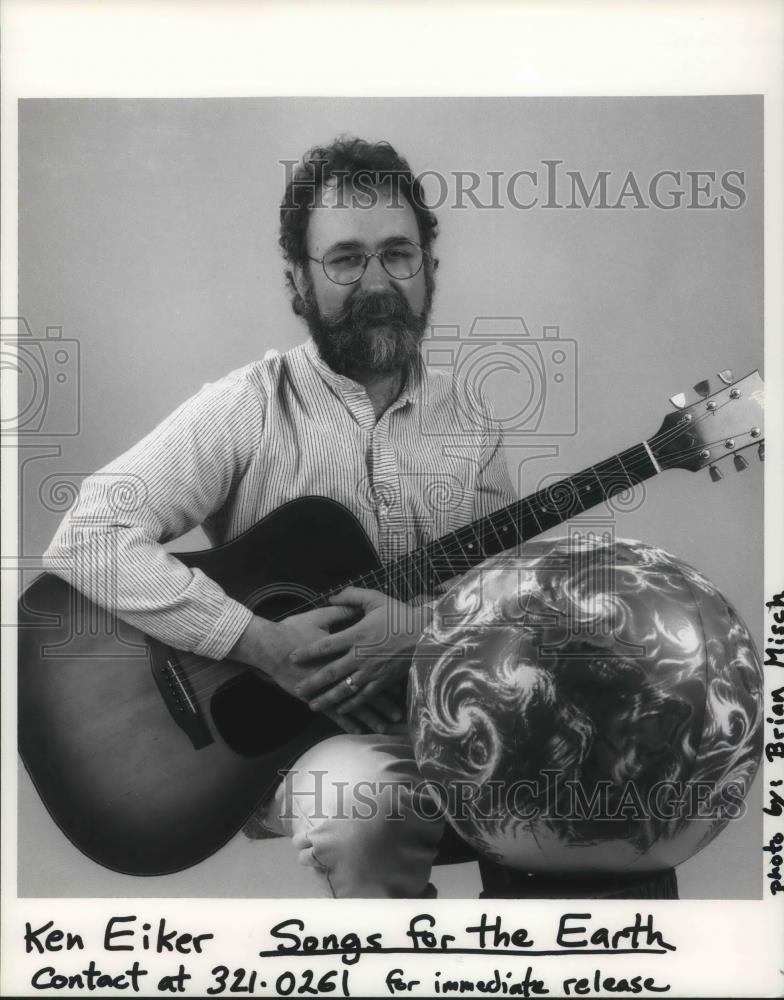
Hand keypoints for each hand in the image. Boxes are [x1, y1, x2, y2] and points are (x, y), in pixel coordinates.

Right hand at [228, 606, 402, 734]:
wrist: (268, 646)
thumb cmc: (293, 629)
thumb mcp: (320, 615)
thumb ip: (342, 610)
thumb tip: (358, 607)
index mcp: (342, 649)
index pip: (368, 661)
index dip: (386, 667)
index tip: (402, 674)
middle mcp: (338, 671)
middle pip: (366, 688)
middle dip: (384, 701)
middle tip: (400, 711)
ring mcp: (327, 687)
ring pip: (353, 704)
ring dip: (370, 715)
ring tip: (386, 725)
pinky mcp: (315, 697)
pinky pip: (335, 713)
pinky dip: (348, 722)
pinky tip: (359, 730)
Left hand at [292, 587, 430, 715]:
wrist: (427, 635)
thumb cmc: (401, 616)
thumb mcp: (376, 599)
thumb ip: (352, 596)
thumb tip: (331, 597)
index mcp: (357, 635)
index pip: (326, 645)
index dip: (307, 652)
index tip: (292, 657)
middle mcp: (361, 656)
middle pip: (330, 672)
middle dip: (312, 683)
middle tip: (297, 689)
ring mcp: (372, 672)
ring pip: (344, 689)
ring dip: (327, 699)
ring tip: (313, 705)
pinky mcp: (383, 682)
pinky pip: (363, 697)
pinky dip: (350, 705)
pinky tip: (340, 709)